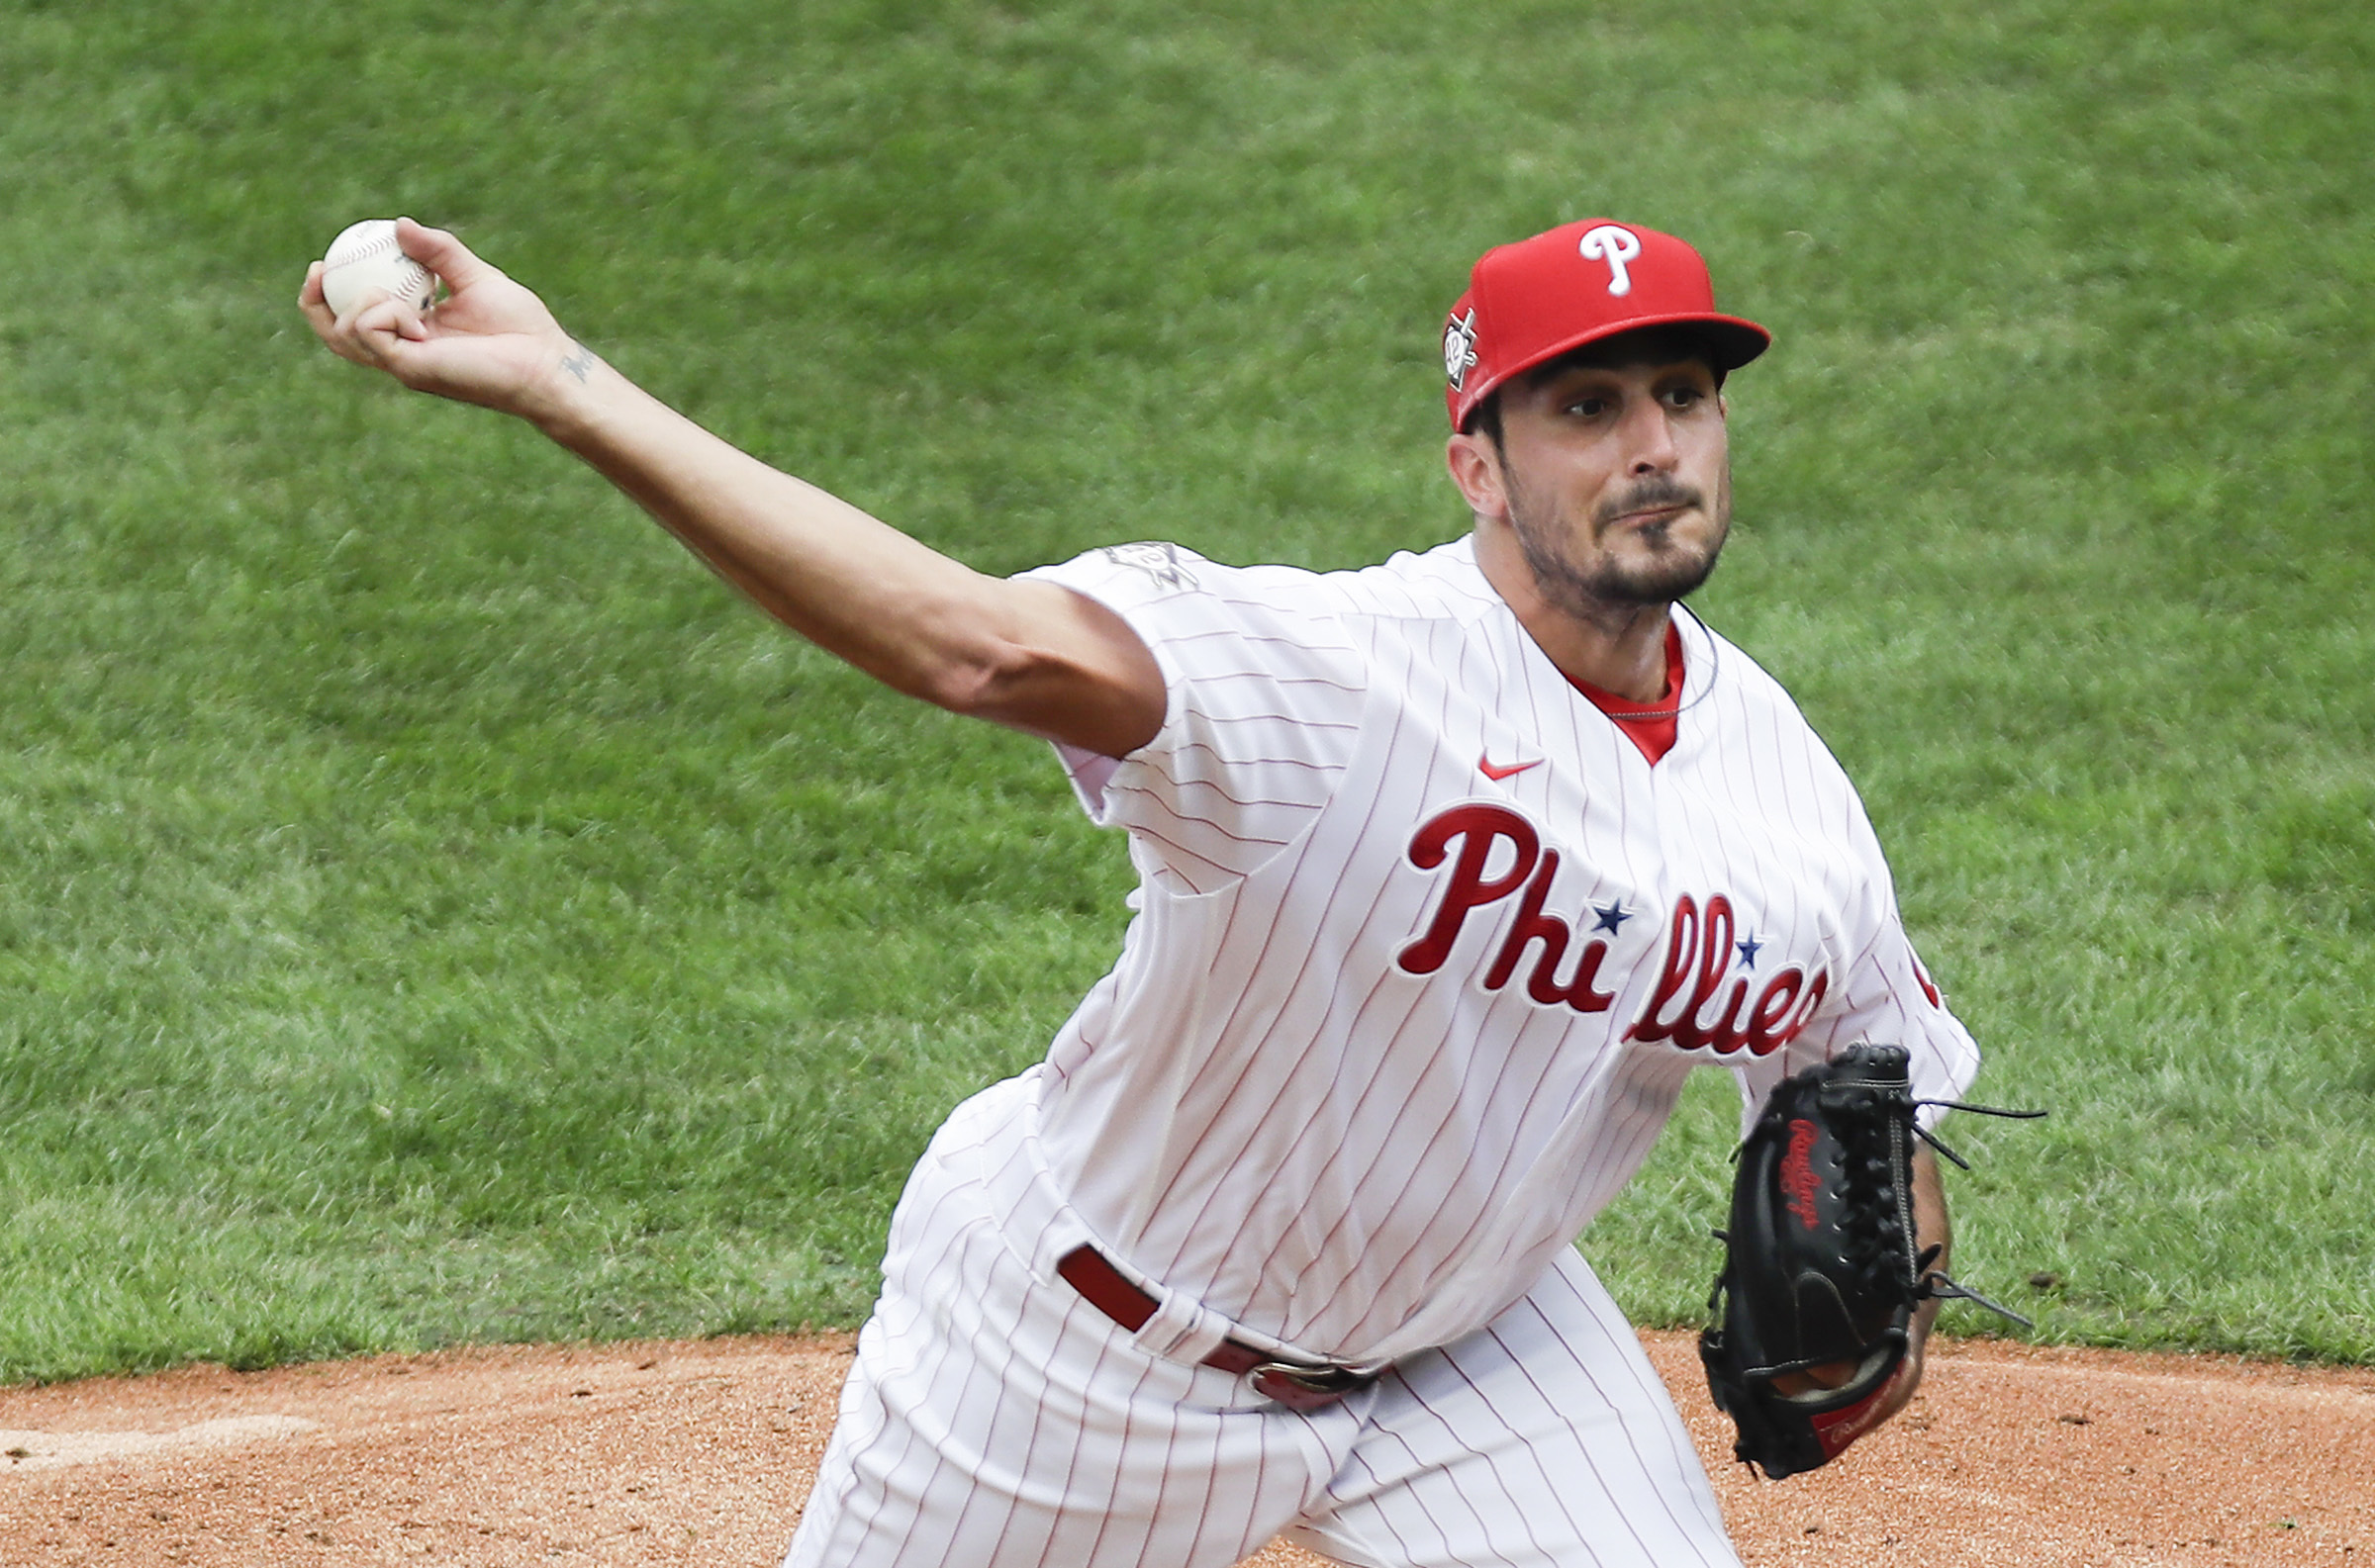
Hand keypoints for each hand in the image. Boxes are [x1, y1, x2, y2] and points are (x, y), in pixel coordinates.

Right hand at [298, 218, 586, 420]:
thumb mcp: (475, 276)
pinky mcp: (411, 370)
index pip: (356, 316)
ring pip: (345, 335)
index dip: (330, 291)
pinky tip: (416, 316)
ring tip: (394, 296)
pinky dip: (382, 314)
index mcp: (412, 331)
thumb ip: (439, 251)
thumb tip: (399, 224)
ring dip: (357, 304)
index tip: (326, 258)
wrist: (544, 362)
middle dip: (314, 303)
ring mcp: (404, 363)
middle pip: (335, 334)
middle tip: (319, 268)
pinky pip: (372, 334)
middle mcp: (402, 350)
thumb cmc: (520, 327)